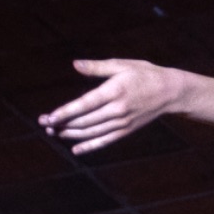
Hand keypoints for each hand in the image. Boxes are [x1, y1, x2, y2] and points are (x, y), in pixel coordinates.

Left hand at [39, 57, 182, 154]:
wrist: (170, 92)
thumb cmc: (144, 73)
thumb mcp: (122, 64)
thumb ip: (97, 67)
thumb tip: (75, 64)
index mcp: (114, 91)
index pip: (85, 105)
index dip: (65, 113)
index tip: (49, 117)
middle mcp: (117, 110)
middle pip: (84, 121)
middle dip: (62, 124)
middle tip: (43, 123)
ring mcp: (122, 123)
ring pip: (91, 132)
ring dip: (70, 134)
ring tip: (53, 133)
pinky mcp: (126, 130)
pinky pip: (105, 141)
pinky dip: (89, 146)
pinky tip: (75, 149)